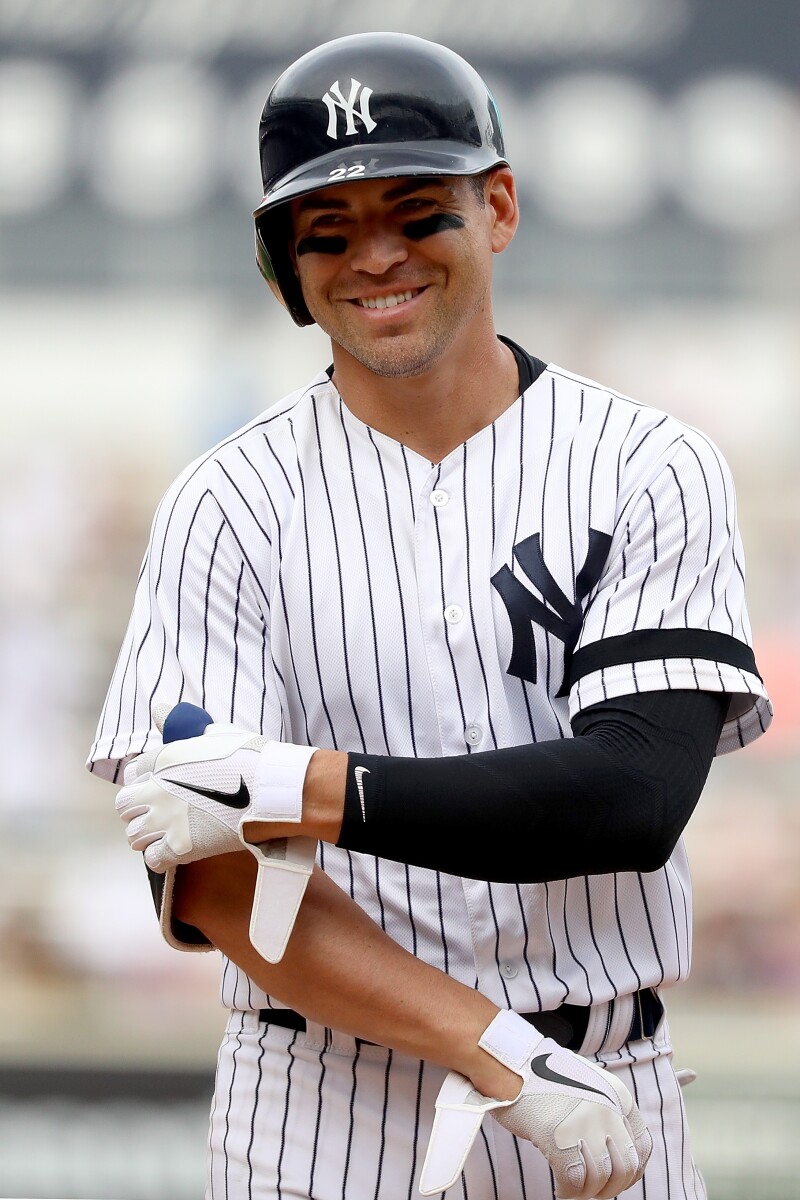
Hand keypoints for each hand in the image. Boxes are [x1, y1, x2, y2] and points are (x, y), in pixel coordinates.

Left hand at [115, 703, 315, 872]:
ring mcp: (166, 820)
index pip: (133, 773)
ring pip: (133, 835)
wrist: (272, 789)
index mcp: (163, 758)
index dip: (144, 781)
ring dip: (147, 835)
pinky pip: (152, 858)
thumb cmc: (251, 758)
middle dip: (139, 809)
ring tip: (166, 834)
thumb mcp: (215, 733)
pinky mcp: (179, 846)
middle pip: (125, 806)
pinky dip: (161, 856)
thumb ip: (182, 726)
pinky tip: (176, 850)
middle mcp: (156, 789)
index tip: (157, 787)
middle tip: (159, 813)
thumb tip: (159, 709)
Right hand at [420, 1009, 650, 1198]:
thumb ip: (604, 1109)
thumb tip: (610, 1149)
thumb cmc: (541, 1074)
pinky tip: (561, 1190)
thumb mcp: (588, 1084)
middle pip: (624, 1167)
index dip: (630, 1172)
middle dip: (609, 1187)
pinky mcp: (561, 1136)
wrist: (509, 1061)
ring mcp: (586, 1122)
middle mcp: (608, 1107)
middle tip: (591, 1191)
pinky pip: (575, 1182)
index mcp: (618, 1095)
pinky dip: (570, 1193)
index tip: (614, 1181)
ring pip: (601, 1178)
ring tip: (573, 1190)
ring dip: (588, 1192)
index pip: (642, 1147)